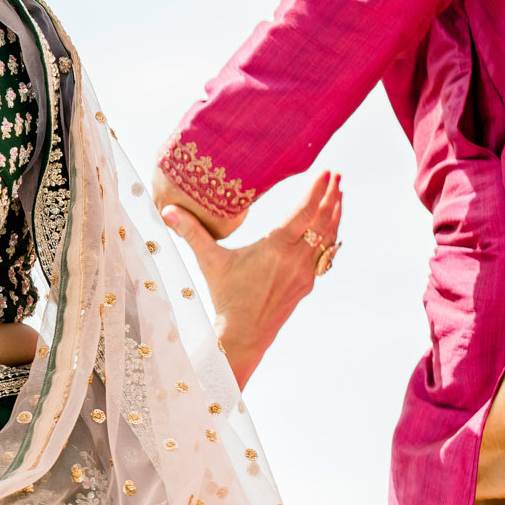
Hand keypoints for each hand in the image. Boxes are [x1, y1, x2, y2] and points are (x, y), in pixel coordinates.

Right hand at [159, 170, 341, 388]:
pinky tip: (330, 227)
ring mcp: (306, 272)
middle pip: (323, 221)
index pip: (304, 213)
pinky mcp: (308, 283)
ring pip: (329, 238)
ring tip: (338, 194)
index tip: (327, 172)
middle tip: (337, 175)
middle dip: (331, 196)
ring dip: (335, 214)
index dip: (317, 190)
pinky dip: (331, 235)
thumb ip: (191, 232)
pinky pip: (325, 254)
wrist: (245, 333)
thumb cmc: (226, 295)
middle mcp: (297, 259)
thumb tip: (166, 210)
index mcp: (277, 248)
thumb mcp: (209, 261)